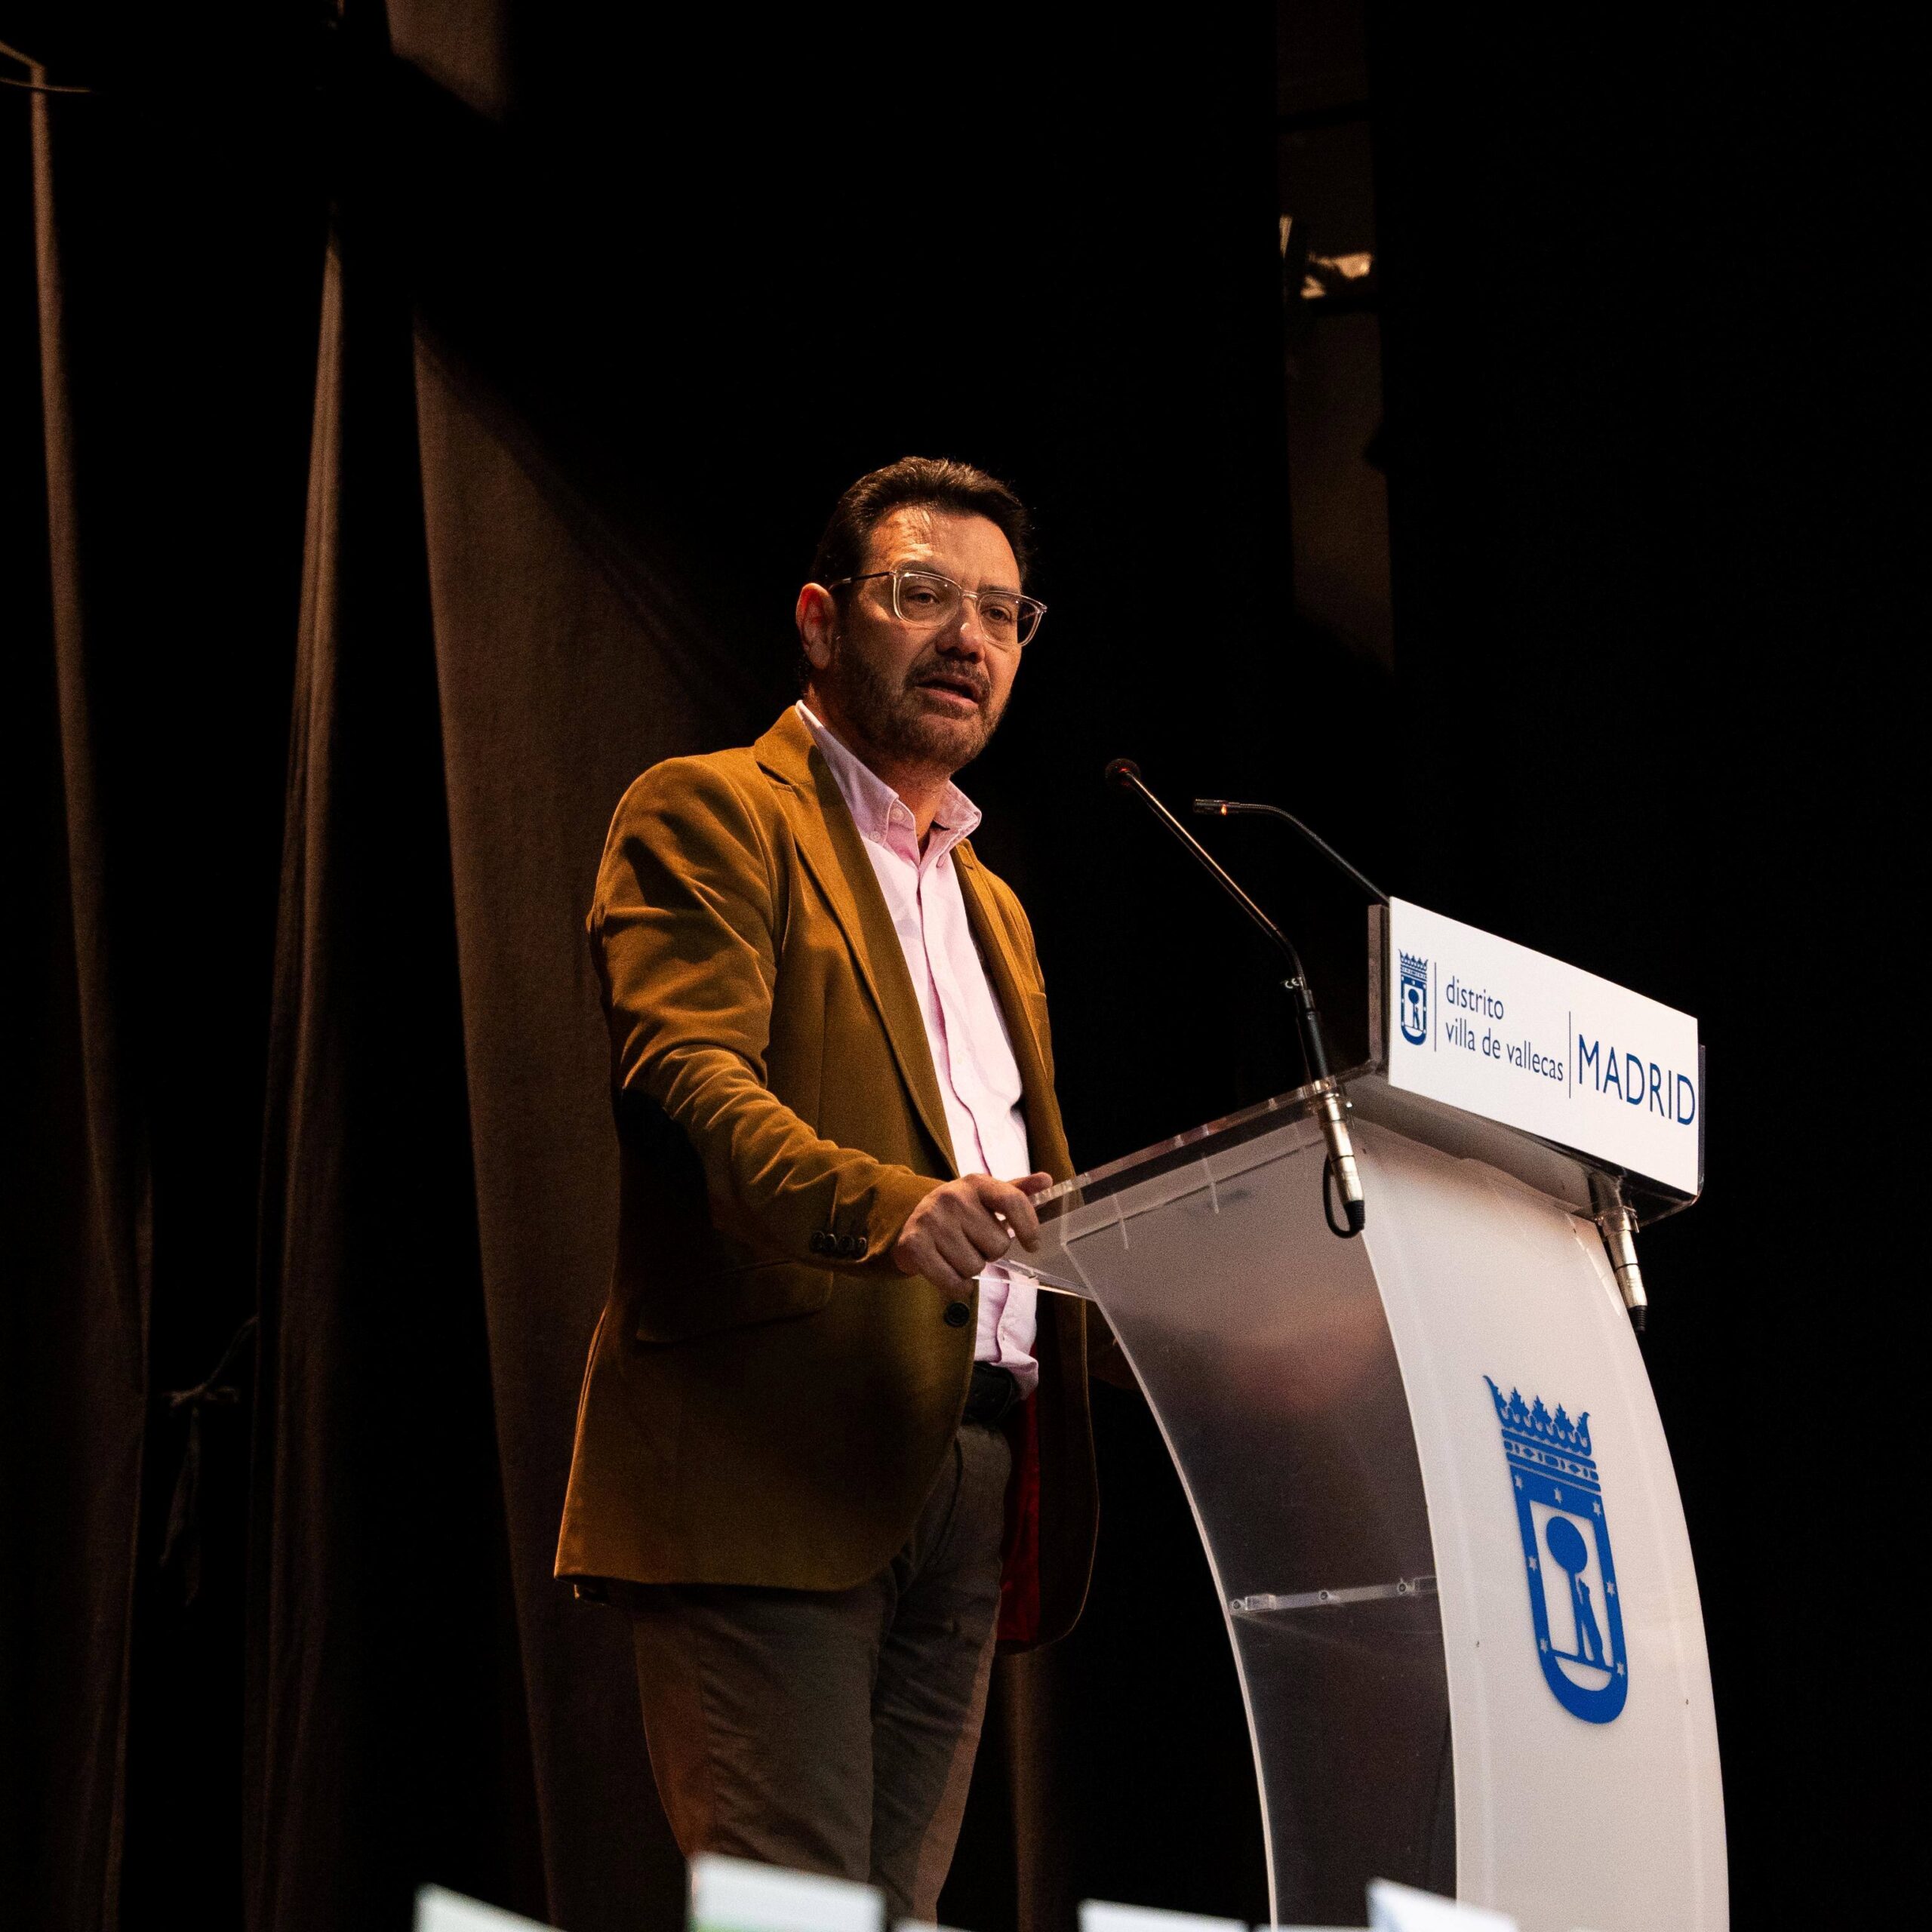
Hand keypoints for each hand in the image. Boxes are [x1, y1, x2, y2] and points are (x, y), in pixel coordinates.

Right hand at [892, 1172, 1054, 1298]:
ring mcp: (931, 1219)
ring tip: (958, 1254)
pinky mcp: (914, 1245)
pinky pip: (953, 1282)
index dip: (1028, 1226)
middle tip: (975, 1244)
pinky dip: (956, 1286)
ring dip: (971, 1269)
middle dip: (990, 1252)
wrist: (913, 1221)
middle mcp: (952, 1196)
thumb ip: (1017, 1191)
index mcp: (976, 1183)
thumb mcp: (987, 1198)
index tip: (1033, 1245)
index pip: (1012, 1200)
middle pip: (997, 1245)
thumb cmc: (960, 1213)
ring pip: (974, 1266)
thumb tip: (1046, 1179)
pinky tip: (949, 1272)